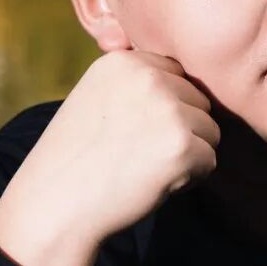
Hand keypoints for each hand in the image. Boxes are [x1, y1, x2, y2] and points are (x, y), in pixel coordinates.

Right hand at [0, 49, 220, 265]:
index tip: (133, 132)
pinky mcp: (182, 145)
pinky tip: (152, 183)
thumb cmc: (79, 158)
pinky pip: (209, 161)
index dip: (165, 110)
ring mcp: (167, 110)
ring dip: (187, 155)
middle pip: (199, 102)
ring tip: (144, 167)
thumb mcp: (97, 97)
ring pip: (209, 131)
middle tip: (139, 154)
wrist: (56, 204)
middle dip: (180, 131)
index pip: (177, 76)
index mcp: (126, 62)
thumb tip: (191, 87)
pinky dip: (189, 179)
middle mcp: (149, 77)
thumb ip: (138, 83)